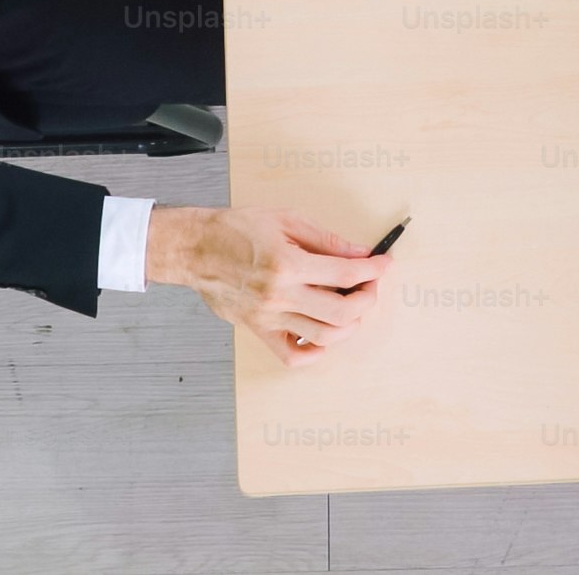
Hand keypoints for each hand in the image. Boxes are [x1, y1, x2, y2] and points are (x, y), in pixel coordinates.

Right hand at [145, 206, 390, 363]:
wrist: (194, 249)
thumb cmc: (236, 230)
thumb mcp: (287, 220)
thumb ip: (327, 240)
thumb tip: (360, 253)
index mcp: (289, 265)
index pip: (347, 274)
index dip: (374, 269)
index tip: (384, 263)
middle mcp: (279, 296)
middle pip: (342, 312)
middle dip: (367, 298)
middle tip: (370, 284)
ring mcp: (268, 317)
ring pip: (323, 337)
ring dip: (349, 325)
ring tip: (351, 307)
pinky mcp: (257, 329)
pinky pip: (291, 356)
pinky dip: (315, 351)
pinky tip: (323, 333)